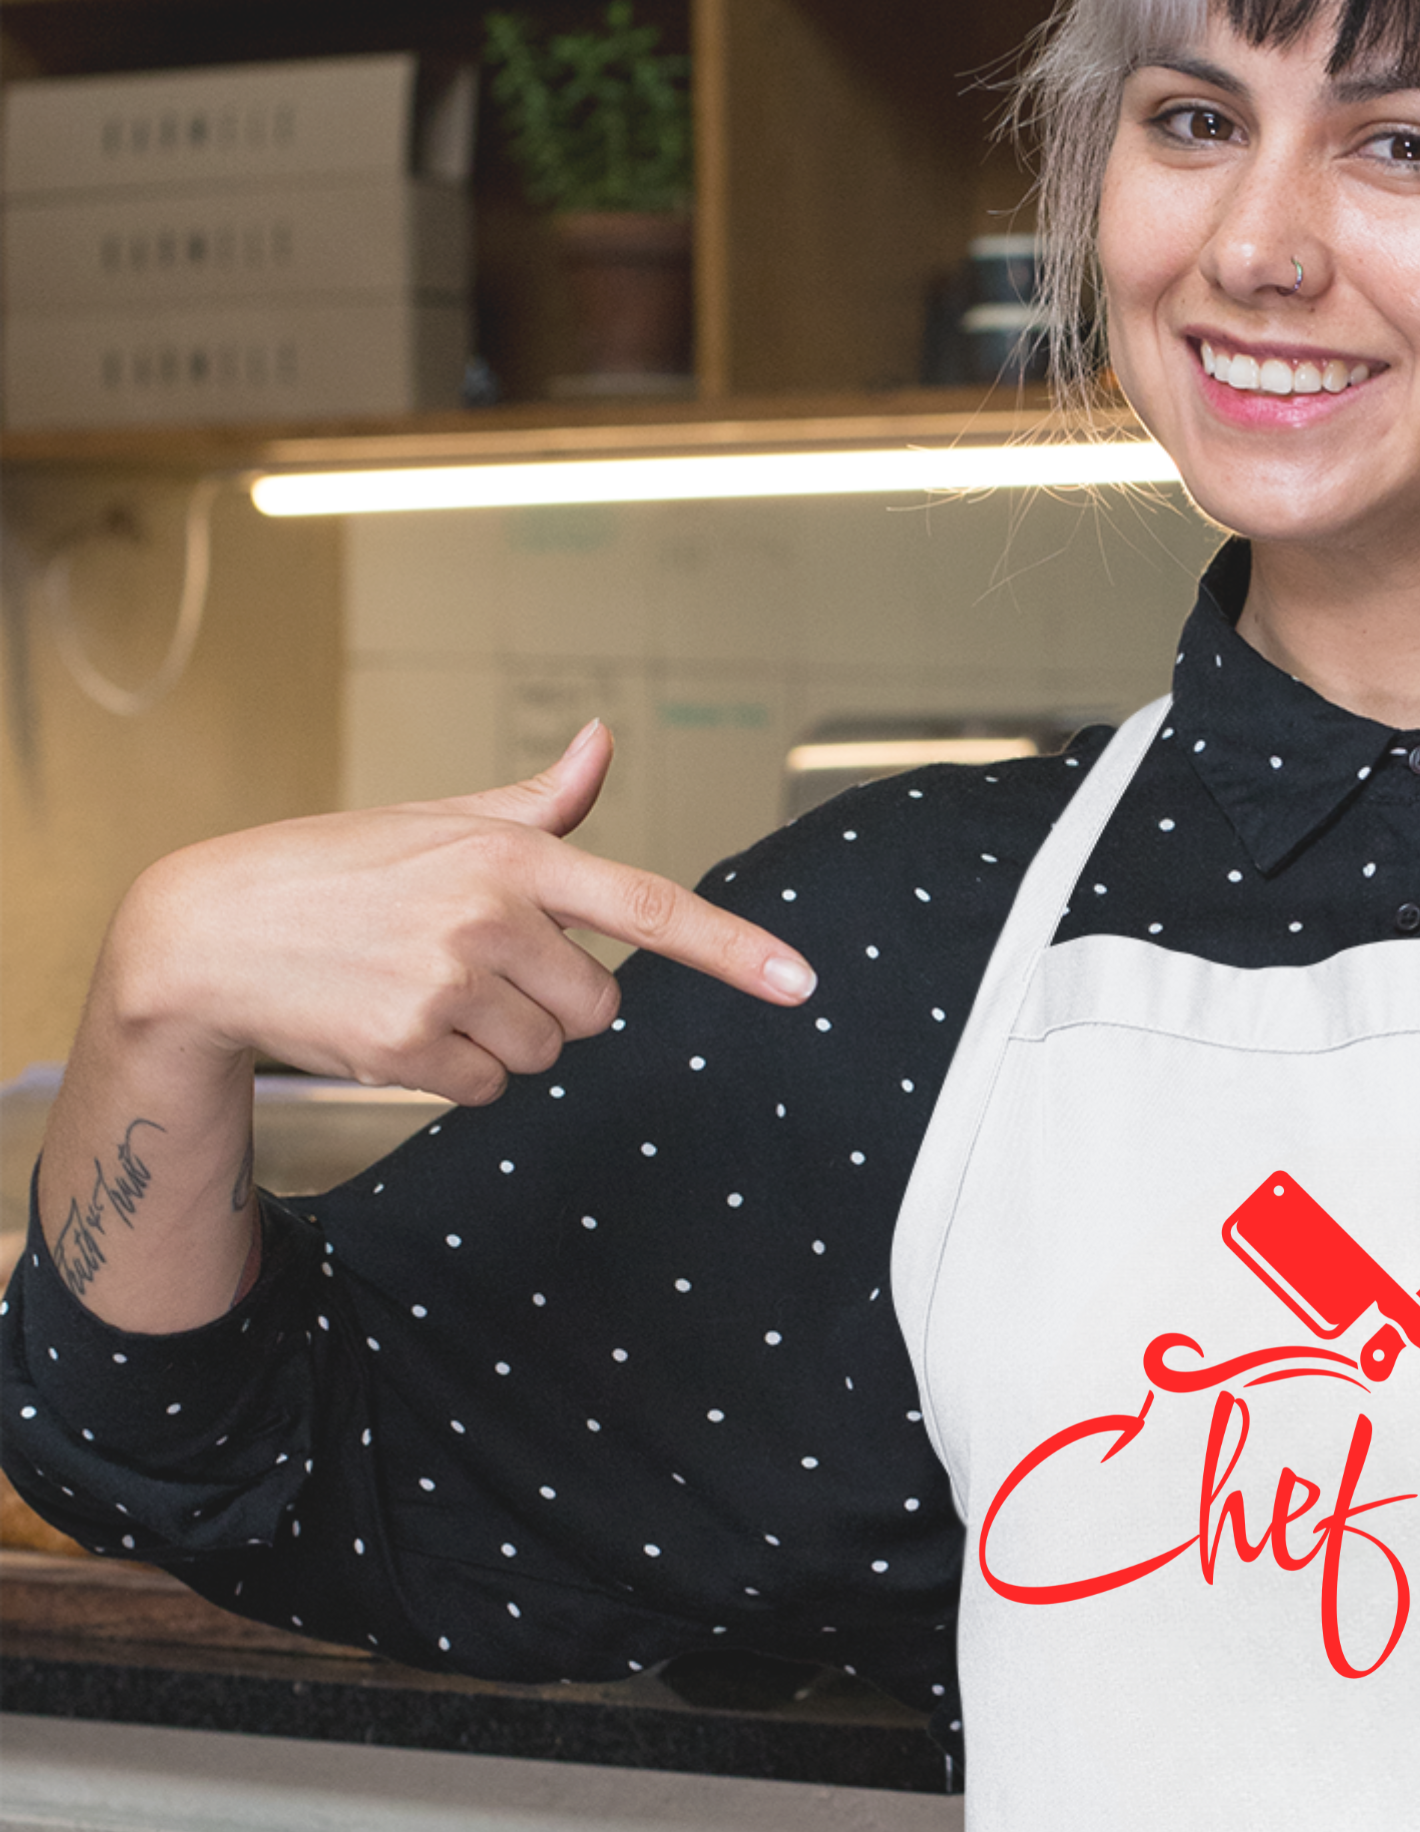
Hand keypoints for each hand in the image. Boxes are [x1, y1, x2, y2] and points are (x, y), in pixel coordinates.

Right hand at [105, 720, 815, 1105]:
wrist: (208, 932)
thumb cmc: (336, 870)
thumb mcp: (440, 820)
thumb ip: (540, 802)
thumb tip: (603, 742)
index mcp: (511, 854)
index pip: (649, 905)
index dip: (734, 949)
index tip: (800, 982)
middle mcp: (489, 916)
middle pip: (601, 1006)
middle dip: (556, 1001)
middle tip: (476, 967)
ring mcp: (447, 983)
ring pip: (547, 1052)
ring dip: (503, 1039)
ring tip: (426, 990)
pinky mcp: (409, 1045)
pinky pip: (490, 1089)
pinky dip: (458, 1073)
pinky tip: (401, 1027)